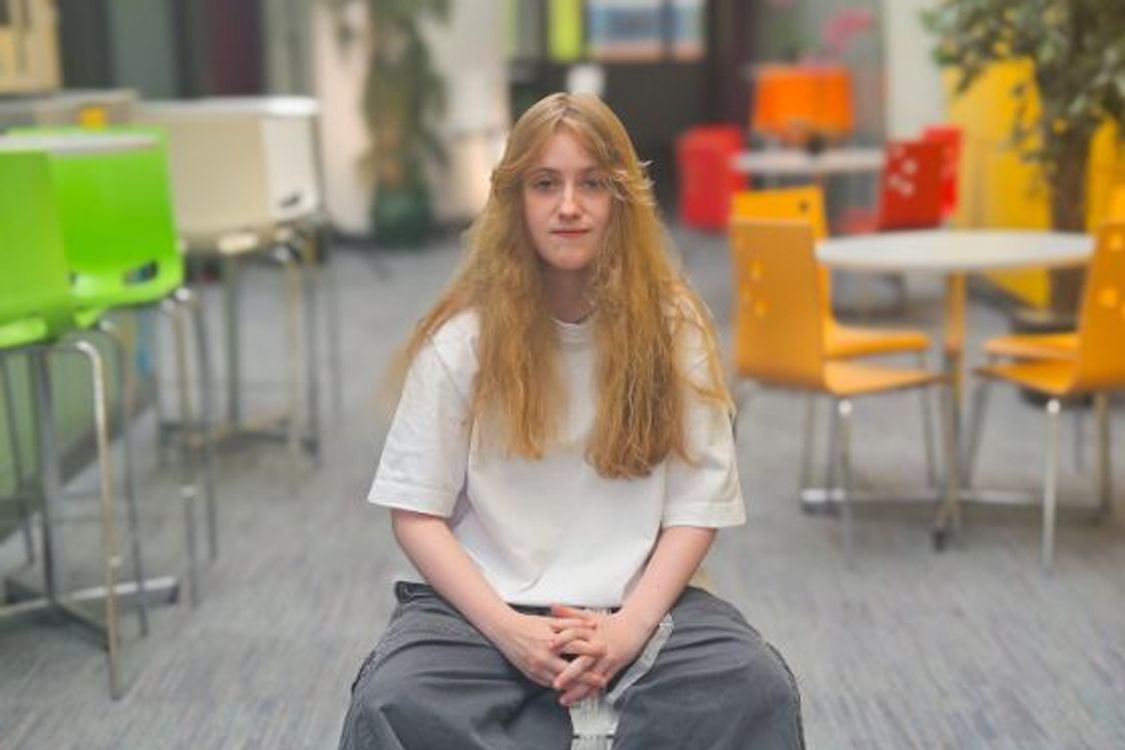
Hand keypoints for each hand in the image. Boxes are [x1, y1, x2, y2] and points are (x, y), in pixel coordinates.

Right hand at [488, 610, 606, 689]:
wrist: (504, 630)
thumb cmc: (527, 624)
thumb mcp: (550, 621)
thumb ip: (572, 623)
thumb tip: (592, 624)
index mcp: (550, 642)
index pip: (576, 647)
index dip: (592, 650)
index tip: (604, 650)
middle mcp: (544, 658)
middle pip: (572, 670)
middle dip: (588, 677)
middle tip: (602, 680)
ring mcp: (537, 669)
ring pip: (561, 682)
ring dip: (576, 686)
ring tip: (589, 689)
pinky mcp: (532, 675)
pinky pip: (549, 684)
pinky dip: (561, 687)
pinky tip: (570, 688)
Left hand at [550, 605, 654, 706]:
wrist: (633, 627)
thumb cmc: (609, 623)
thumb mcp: (589, 616)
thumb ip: (570, 613)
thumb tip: (553, 607)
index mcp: (591, 632)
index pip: (575, 634)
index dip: (563, 640)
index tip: (550, 647)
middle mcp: (599, 646)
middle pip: (583, 661)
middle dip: (569, 674)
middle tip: (556, 683)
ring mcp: (607, 657)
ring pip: (592, 676)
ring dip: (578, 689)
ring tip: (565, 699)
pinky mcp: (615, 666)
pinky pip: (603, 680)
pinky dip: (593, 690)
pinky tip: (584, 698)